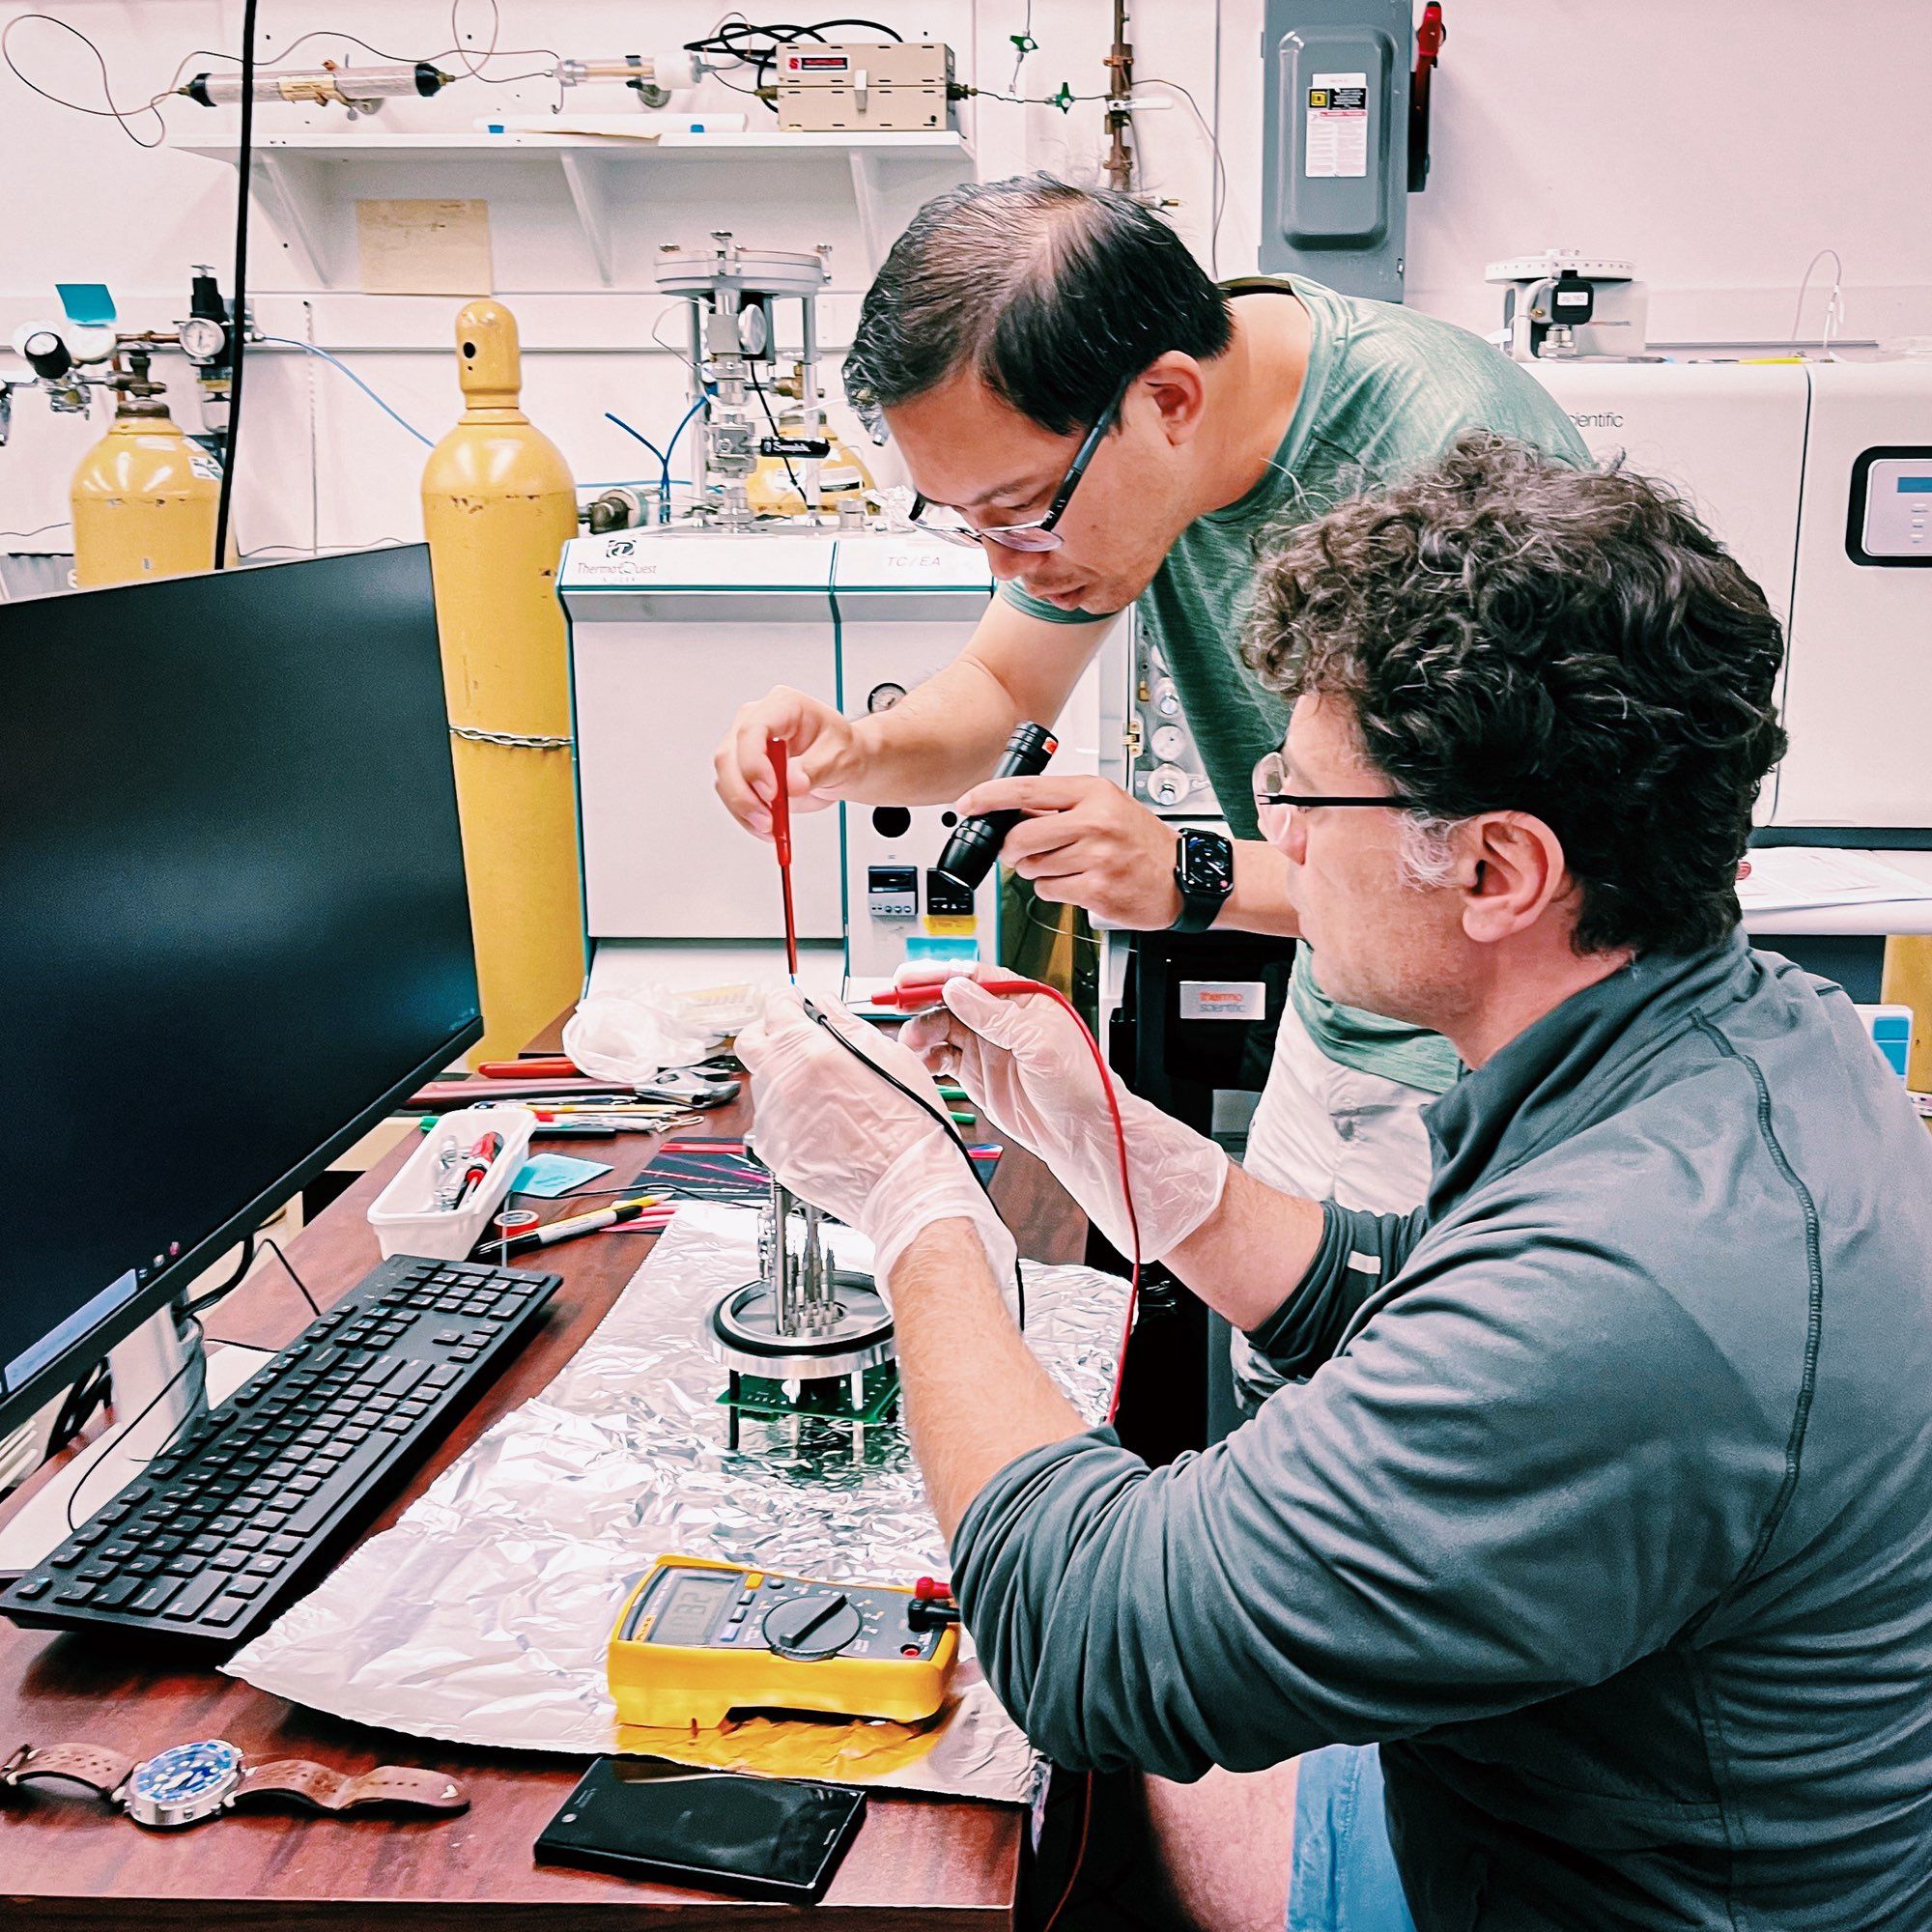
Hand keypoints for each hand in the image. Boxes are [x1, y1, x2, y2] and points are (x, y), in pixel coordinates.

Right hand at [714, 686, 861, 840]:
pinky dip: (746, 815)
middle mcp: (757, 720)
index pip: (753, 729)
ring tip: (772, 826)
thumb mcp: (841, 757)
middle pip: (730, 755)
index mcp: (783, 705)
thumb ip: (815, 769)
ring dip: (744, 808)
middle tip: (768, 819)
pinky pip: (733, 793)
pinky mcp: (743, 769)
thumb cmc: (843, 749)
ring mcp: (746, 745)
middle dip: (744, 794)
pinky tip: (767, 826)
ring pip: (726, 778)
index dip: (755, 763)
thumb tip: (792, 784)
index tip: (771, 793)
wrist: (844, 763)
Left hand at [734, 990, 1016, 1292]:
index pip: (775, 1006)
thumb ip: (847, 1023)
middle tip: (796, 1038)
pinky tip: (821, 1121)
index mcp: (810, 1052)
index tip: (794, 1004)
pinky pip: (771, 1122)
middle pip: (751, 1042)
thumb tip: (827, 1007)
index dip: (787, 1000)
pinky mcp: (775, 1153)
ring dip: (782, 1077)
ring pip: (762, 1084)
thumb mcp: (889, 1055)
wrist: (906, 1184)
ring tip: (822, 1090)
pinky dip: (788, 1115)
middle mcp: (783, 1084)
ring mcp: (774, 1122)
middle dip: (769, 1033)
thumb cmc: (908, 1125)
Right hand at [900, 968, 1227, 1259]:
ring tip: (909, 1044)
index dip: (938, 974)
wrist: (1082, 1133)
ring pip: (942, 1028)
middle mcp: (1002, 1020)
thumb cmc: (1080, 1084)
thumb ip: (995, 1016)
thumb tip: (957, 988)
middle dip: (921, 1002)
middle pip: (950, 1000)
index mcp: (1022, 1000)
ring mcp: (988, 1046)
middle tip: (894, 1006)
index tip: (908, 977)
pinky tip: (919, 1062)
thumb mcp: (1039, 1044)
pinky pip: (944, 1057)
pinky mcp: (977, 1074)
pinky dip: (927, 1058)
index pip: (973, 976)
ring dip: (921, 1032)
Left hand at [953, 775, 1182, 928]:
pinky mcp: (1097, 890)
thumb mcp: (1106, 805)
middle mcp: (1094, 821)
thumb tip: (1011, 808)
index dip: (989, 797)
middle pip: (1020, 836)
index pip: (1026, 789)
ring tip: (1068, 866)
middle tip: (1023, 852)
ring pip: (1032, 866)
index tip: (968, 804)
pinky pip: (1049, 890)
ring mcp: (1097, 857)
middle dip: (1012, 849)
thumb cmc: (1143, 841)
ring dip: (1038, 871)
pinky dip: (1055, 890)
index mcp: (1093, 793)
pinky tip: (1079, 883)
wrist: (1184, 875)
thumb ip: (1061, 806)